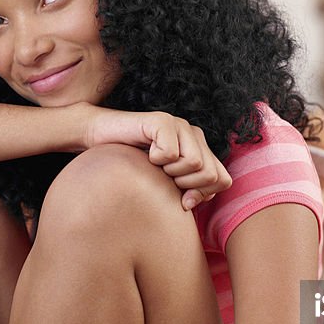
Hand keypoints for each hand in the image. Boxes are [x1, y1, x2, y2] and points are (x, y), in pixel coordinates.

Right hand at [79, 105, 231, 209]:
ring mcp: (180, 125)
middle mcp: (195, 135)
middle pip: (210, 175)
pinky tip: (145, 153)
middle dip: (184, 185)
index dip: (202, 195)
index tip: (180, 197)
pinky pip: (170, 153)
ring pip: (193, 164)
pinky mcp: (162, 121)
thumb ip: (186, 194)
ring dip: (168, 172)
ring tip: (154, 164)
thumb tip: (191, 203)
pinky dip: (154, 160)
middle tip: (163, 176)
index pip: (223, 180)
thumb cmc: (132, 166)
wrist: (100, 139)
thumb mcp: (165, 185)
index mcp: (201, 150)